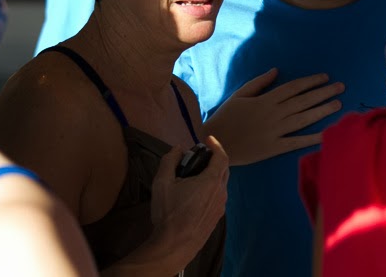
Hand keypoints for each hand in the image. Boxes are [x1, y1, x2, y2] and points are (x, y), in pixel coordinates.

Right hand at [148, 135, 228, 270]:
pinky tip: (195, 193)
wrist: (174, 246)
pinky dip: (210, 188)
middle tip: (199, 155)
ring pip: (221, 184)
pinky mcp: (216, 218)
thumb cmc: (169, 212)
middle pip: (223, 170)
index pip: (222, 157)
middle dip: (213, 159)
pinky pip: (217, 197)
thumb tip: (178, 148)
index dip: (216, 145)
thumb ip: (170, 160)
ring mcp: (220, 207)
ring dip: (211, 175)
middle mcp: (221, 193)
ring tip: (194, 175)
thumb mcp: (162, 182)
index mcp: (211, 181)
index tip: (208, 139)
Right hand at [204, 68, 343, 165]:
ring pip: (303, 118)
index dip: (311, 82)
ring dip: (322, 110)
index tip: (326, 77)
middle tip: (342, 87)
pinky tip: (326, 134)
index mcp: (266, 99)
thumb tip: (276, 71)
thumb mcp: (240, 94)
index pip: (294, 87)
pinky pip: (296, 142)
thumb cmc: (226, 117)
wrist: (215, 143)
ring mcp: (275, 131)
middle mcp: (274, 113)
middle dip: (324, 93)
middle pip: (304, 100)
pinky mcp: (274, 147)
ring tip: (338, 104)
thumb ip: (259, 83)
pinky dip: (311, 138)